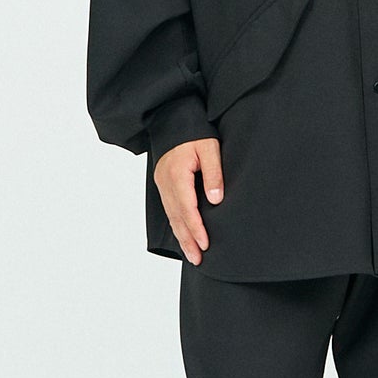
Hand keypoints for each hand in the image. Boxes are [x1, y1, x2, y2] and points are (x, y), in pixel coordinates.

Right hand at [155, 136, 224, 265]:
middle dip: (187, 240)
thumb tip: (216, 200)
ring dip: (181, 236)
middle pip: (176, 217)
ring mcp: (162, 184)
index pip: (187, 207)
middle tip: (198, 259)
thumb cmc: (195, 132)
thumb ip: (213, 174)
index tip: (205, 244)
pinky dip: (177, 225)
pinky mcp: (164, 184)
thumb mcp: (210, 148)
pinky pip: (169, 209)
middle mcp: (165, 182)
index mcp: (176, 174)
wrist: (174, 119)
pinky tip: (184, 236)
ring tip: (192, 255)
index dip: (196, 228)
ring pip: (171, 216)